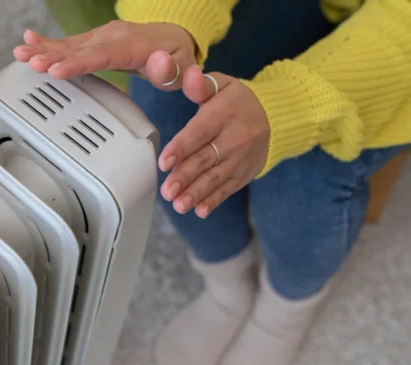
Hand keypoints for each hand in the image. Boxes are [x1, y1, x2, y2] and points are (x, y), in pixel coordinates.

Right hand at [13, 21, 194, 89]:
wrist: (174, 38)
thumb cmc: (176, 58)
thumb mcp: (182, 67)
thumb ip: (170, 69)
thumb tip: (158, 64)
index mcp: (132, 46)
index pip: (101, 56)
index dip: (78, 63)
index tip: (58, 71)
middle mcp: (113, 36)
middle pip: (79, 48)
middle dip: (52, 56)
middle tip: (30, 62)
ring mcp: (102, 36)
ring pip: (70, 44)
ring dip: (43, 49)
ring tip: (20, 52)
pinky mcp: (95, 39)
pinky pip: (70, 41)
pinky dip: (48, 41)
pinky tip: (29, 38)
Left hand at [159, 66, 269, 217]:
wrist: (278, 116)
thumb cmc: (238, 101)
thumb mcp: (223, 85)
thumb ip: (201, 85)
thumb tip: (190, 75)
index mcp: (223, 114)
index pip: (199, 133)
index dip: (180, 148)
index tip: (164, 162)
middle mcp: (234, 138)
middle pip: (205, 160)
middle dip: (185, 177)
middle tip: (167, 191)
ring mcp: (240, 158)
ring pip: (215, 178)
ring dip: (196, 193)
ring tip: (179, 205)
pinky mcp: (244, 173)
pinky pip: (228, 189)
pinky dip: (214, 200)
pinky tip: (200, 210)